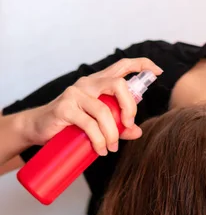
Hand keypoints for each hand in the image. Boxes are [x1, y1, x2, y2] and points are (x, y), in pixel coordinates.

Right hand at [21, 58, 162, 155]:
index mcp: (98, 83)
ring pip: (104, 111)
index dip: (141, 65)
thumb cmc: (70, 124)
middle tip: (129, 126)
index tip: (157, 72)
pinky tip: (100, 149)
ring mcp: (75, 94)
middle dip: (130, 108)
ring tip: (110, 148)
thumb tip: (138, 132)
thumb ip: (119, 126)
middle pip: (118, 85)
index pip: (122, 66)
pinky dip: (98, 140)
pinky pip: (89, 124)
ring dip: (112, 134)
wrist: (39, 129)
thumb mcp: (98, 125)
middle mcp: (87, 84)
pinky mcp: (65, 108)